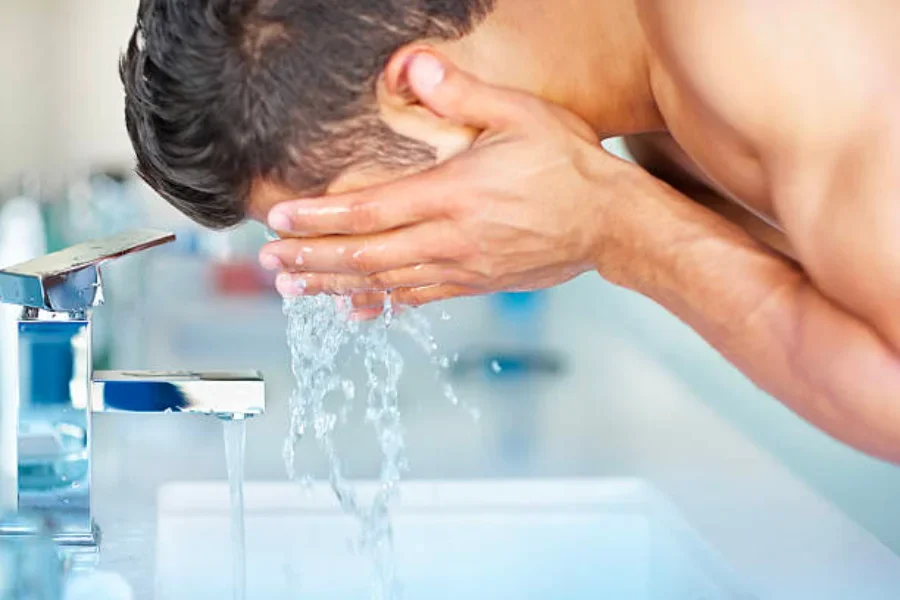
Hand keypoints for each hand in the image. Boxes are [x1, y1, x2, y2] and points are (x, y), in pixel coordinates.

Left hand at [259, 53, 629, 314]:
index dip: (318, 218)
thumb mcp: (520, 116)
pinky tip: (352, 311)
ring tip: (292, 288)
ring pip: (384, 283)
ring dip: (334, 285)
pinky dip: (379, 305)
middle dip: (312, 259)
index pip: (369, 211)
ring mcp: (461, 268)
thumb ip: (462, 94)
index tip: (280, 220)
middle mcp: (450, 240)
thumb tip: (412, 70)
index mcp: (453, 195)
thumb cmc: (568, 167)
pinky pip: (417, 299)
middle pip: (365, 256)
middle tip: (270, 262)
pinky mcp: (474, 284)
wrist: (610, 224)